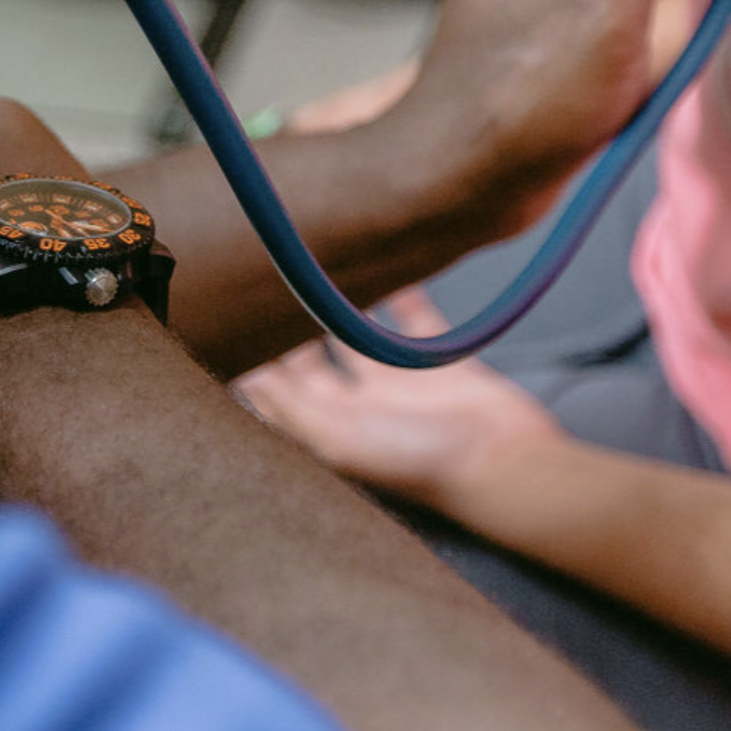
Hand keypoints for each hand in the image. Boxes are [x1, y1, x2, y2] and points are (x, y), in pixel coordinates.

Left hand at [235, 290, 566, 518]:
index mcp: (328, 429)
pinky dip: (404, 297)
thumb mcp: (338, 438)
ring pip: (359, 338)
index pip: (274, 393)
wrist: (504, 463)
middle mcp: (359, 408)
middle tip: (264, 281)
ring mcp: (401, 386)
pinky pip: (417, 323)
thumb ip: (289, 407)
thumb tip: (239, 379)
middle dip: (286, 328)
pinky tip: (391, 268)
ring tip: (316, 267)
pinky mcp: (442, 367)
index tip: (227, 320)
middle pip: (309, 363)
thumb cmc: (422, 463)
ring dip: (340, 307)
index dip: (249, 361)